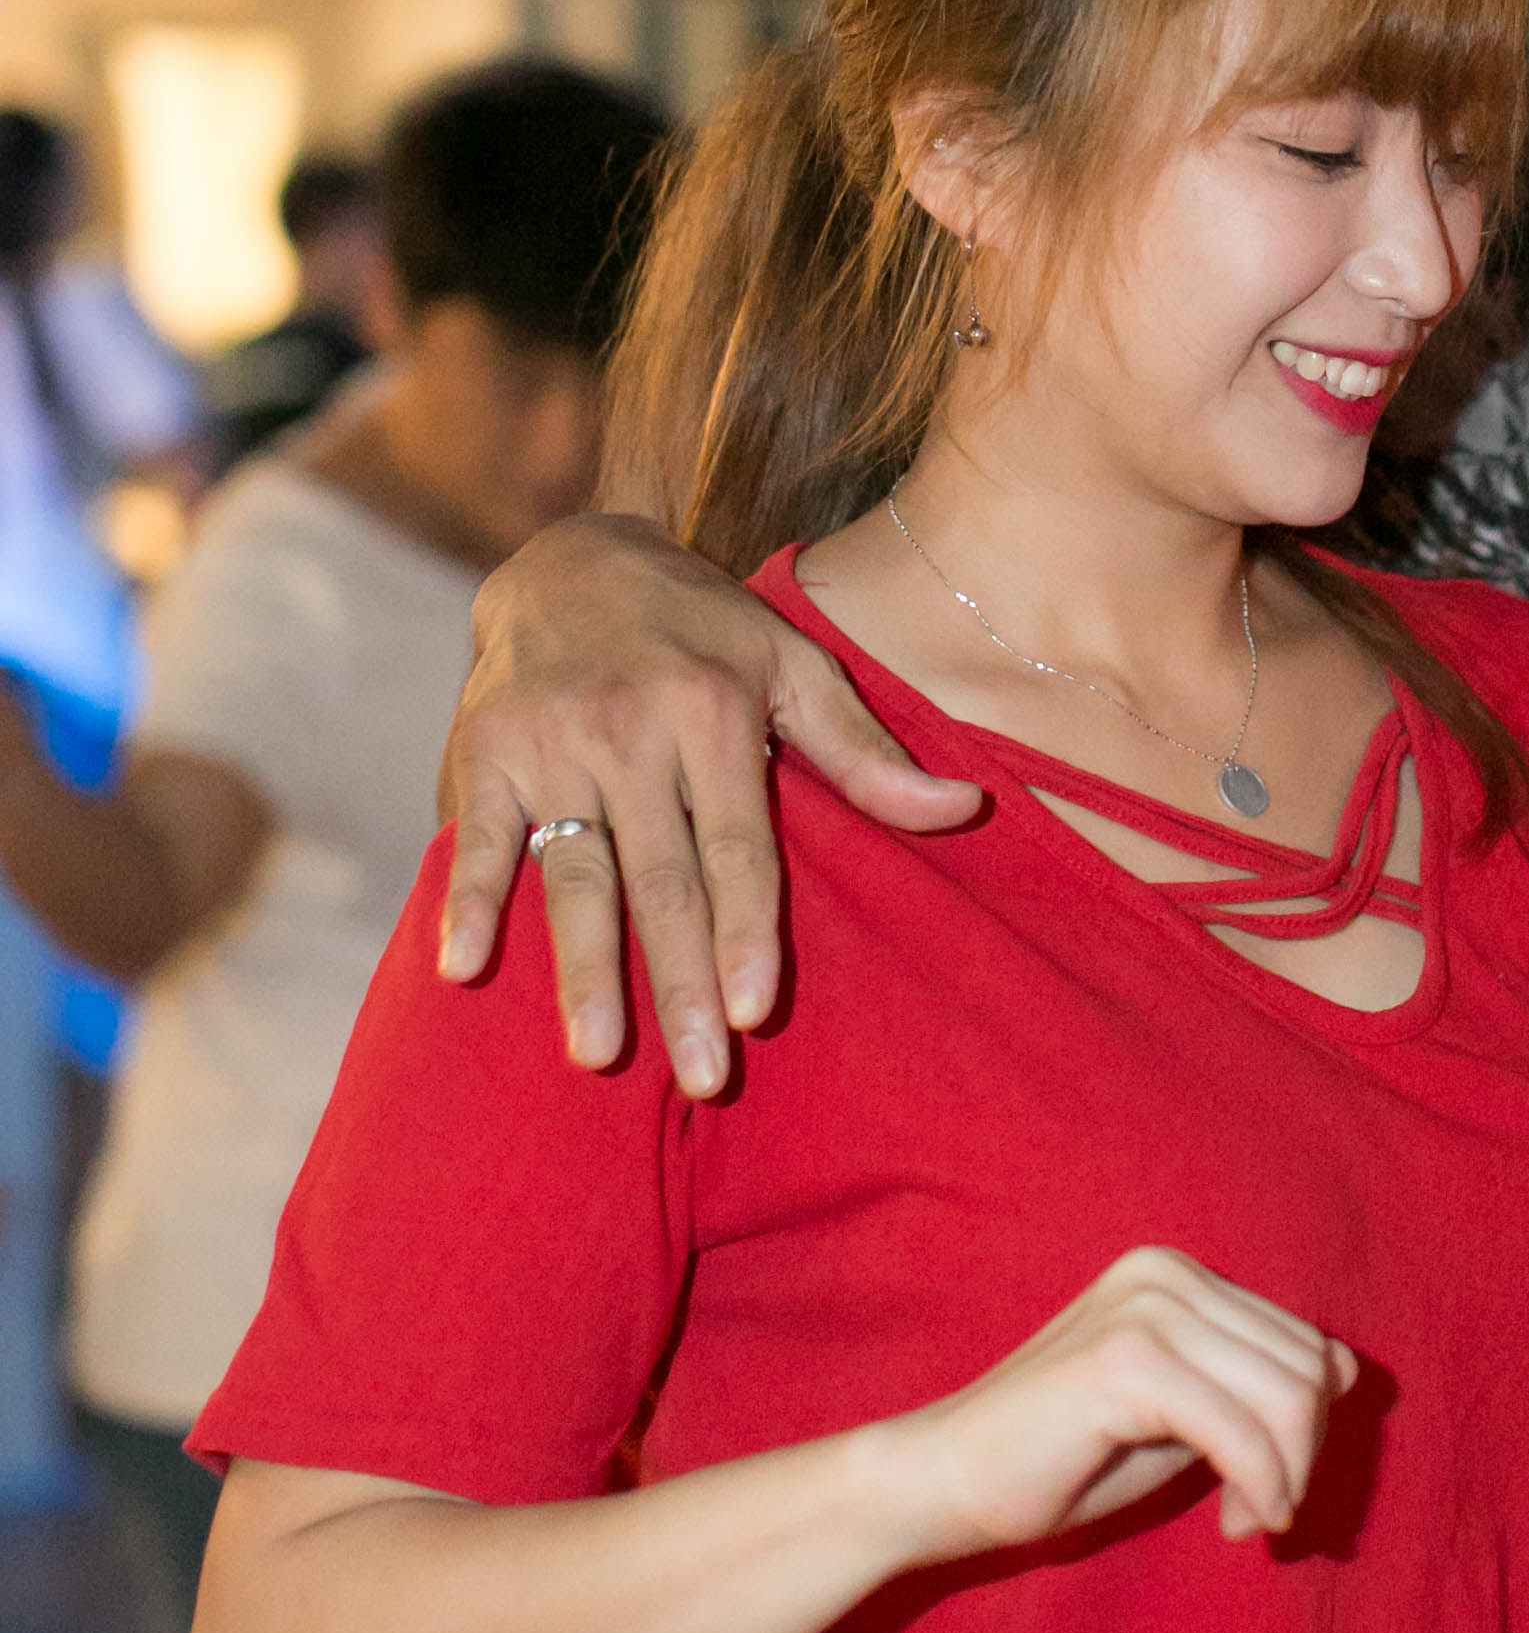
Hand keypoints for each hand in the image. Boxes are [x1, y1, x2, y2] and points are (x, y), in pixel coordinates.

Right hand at [437, 512, 978, 1094]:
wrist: (571, 558)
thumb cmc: (704, 630)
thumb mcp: (794, 665)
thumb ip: (865, 754)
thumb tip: (962, 811)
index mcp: (713, 712)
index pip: (736, 844)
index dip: (745, 929)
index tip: (753, 1011)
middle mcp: (629, 731)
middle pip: (661, 879)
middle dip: (679, 981)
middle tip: (700, 1074)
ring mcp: (550, 744)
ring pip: (575, 876)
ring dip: (583, 969)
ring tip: (596, 1055)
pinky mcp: (484, 753)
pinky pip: (480, 840)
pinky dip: (466, 902)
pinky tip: (461, 968)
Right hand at [893, 1246, 1359, 1555]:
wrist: (945, 1482)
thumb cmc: (1061, 1461)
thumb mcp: (1180, 1416)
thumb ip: (1249, 1388)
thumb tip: (1347, 1369)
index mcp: (1178, 1274)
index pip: (1304, 1344)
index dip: (1308, 1429)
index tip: (1268, 1494)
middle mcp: (1167, 1273)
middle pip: (1306, 1367)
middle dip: (1304, 1457)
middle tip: (1259, 1518)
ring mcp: (1146, 1308)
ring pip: (1287, 1397)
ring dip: (1287, 1478)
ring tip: (1249, 1522)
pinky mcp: (1126, 1359)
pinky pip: (1241, 1432)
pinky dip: (1262, 1486)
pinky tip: (1240, 1524)